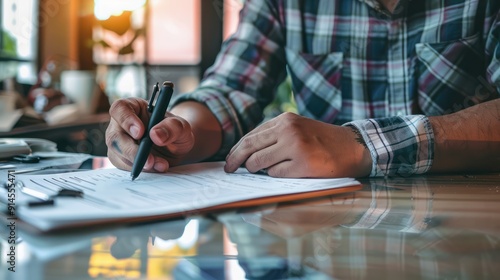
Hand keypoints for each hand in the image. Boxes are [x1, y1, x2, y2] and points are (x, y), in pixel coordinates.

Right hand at [105, 98, 194, 172]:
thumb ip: (173, 127)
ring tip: (161, 165)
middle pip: (114, 136)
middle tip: (149, 160)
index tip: (140, 132)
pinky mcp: (121, 158)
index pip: (120, 108)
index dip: (126, 120)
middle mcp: (121, 124)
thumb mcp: (181, 126)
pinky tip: (156, 168)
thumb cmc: (175, 131)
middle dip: (131, 151)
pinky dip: (141, 169)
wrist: (176, 148)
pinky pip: (124, 166)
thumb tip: (155, 135)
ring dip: (139, 162)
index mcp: (133, 107)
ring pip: (118, 154)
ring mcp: (118, 142)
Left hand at [224, 112, 370, 177]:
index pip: (251, 135)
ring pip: (258, 162)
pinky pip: (275, 174)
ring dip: (256, 170)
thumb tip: (245, 153)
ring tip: (261, 171)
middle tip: (229, 170)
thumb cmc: (321, 140)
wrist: (352, 147)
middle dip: (235, 160)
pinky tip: (286, 173)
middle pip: (249, 147)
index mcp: (285, 120)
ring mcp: (295, 147)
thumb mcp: (297, 128)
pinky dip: (275, 176)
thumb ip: (274, 136)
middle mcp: (288, 130)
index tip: (230, 159)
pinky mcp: (302, 164)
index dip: (237, 149)